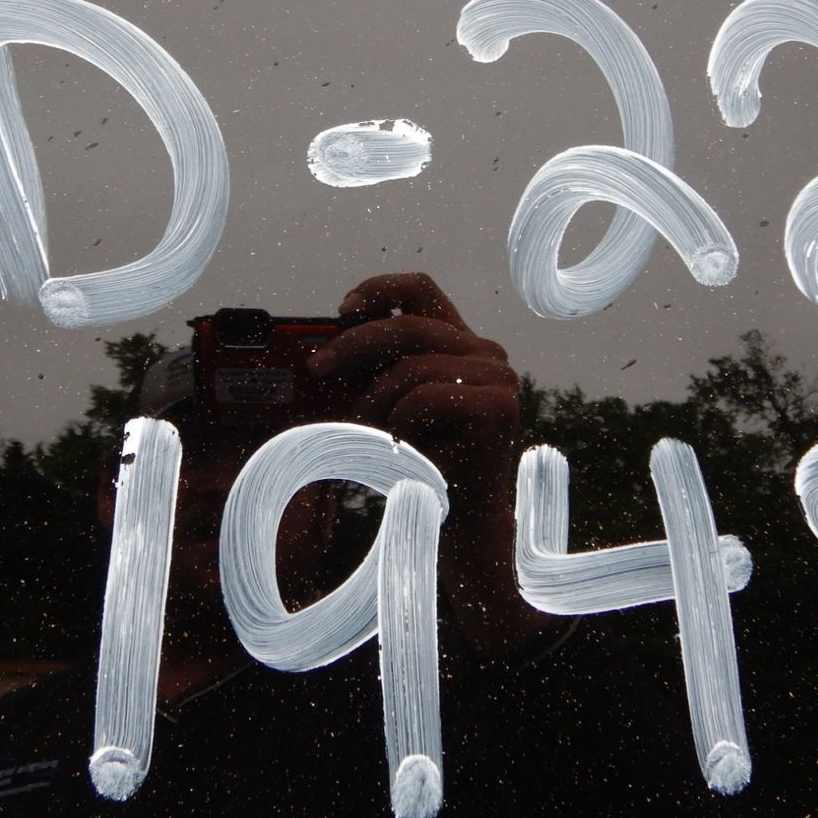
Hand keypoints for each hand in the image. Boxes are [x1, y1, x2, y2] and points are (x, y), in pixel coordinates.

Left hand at [308, 273, 548, 652]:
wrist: (454, 528)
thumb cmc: (414, 468)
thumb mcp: (384, 407)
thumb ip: (371, 369)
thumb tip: (326, 339)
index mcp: (461, 345)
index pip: (421, 290)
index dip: (378, 290)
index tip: (340, 311)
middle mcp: (487, 354)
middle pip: (410, 325)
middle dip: (354, 345)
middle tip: (317, 369)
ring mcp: (499, 378)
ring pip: (415, 366)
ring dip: (378, 403)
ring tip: (371, 435)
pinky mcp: (500, 406)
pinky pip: (428, 396)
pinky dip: (402, 424)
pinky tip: (405, 450)